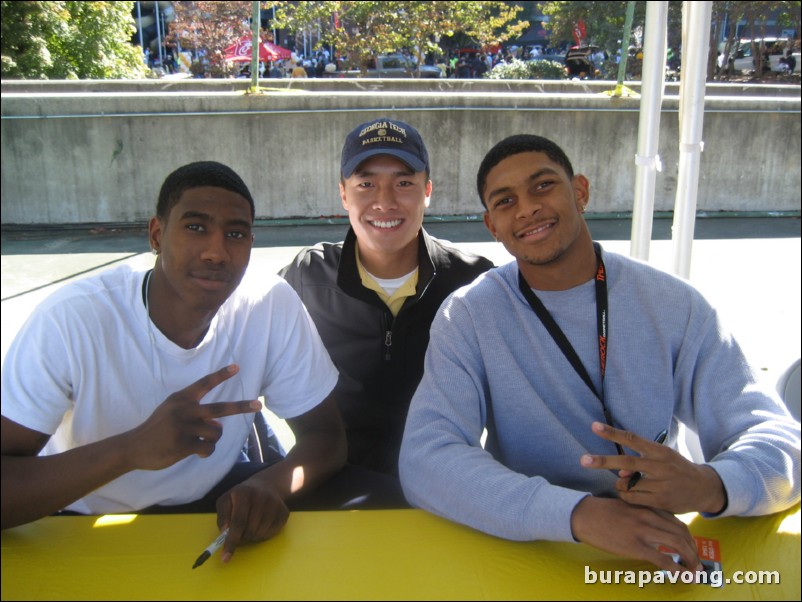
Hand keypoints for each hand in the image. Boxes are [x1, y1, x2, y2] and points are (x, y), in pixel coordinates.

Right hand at [127, 364, 260, 469]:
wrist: (134, 447)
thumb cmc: (157, 429)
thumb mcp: (172, 412)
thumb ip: (196, 413)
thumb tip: (220, 425)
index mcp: (181, 398)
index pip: (204, 383)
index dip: (221, 375)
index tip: (237, 368)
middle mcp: (184, 410)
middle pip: (220, 408)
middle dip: (241, 407)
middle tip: (258, 405)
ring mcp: (184, 427)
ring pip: (216, 433)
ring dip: (212, 440)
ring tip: (198, 441)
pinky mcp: (184, 444)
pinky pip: (209, 448)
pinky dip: (206, 452)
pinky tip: (196, 452)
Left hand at [214, 472, 289, 561]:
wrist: (266, 485)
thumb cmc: (241, 497)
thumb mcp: (226, 501)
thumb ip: (222, 516)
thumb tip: (226, 532)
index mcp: (244, 492)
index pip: (238, 521)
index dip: (232, 540)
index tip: (225, 558)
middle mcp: (262, 496)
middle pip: (250, 530)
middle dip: (242, 538)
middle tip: (240, 532)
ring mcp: (275, 504)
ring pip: (260, 534)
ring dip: (252, 537)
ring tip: (250, 527)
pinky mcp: (284, 512)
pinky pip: (271, 534)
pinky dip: (263, 535)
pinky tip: (261, 525)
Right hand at [571, 496, 701, 571]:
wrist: (584, 514)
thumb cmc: (602, 510)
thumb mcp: (627, 505)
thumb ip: (644, 513)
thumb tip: (657, 527)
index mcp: (648, 507)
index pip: (678, 522)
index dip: (688, 537)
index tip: (691, 548)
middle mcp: (650, 517)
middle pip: (682, 533)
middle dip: (693, 550)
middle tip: (696, 562)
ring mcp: (643, 532)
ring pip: (677, 545)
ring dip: (690, 560)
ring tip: (693, 571)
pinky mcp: (635, 546)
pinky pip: (662, 559)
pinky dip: (676, 569)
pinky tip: (681, 575)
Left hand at [580, 422, 725, 513]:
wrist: (704, 489)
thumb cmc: (676, 469)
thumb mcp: (662, 459)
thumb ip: (640, 462)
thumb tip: (620, 472)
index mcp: (659, 451)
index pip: (632, 438)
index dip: (612, 433)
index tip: (594, 426)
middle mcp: (660, 466)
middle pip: (626, 461)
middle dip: (603, 461)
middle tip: (583, 460)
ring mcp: (661, 485)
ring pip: (627, 484)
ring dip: (620, 484)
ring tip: (627, 484)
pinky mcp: (661, 502)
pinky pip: (633, 499)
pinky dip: (627, 496)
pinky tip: (633, 495)